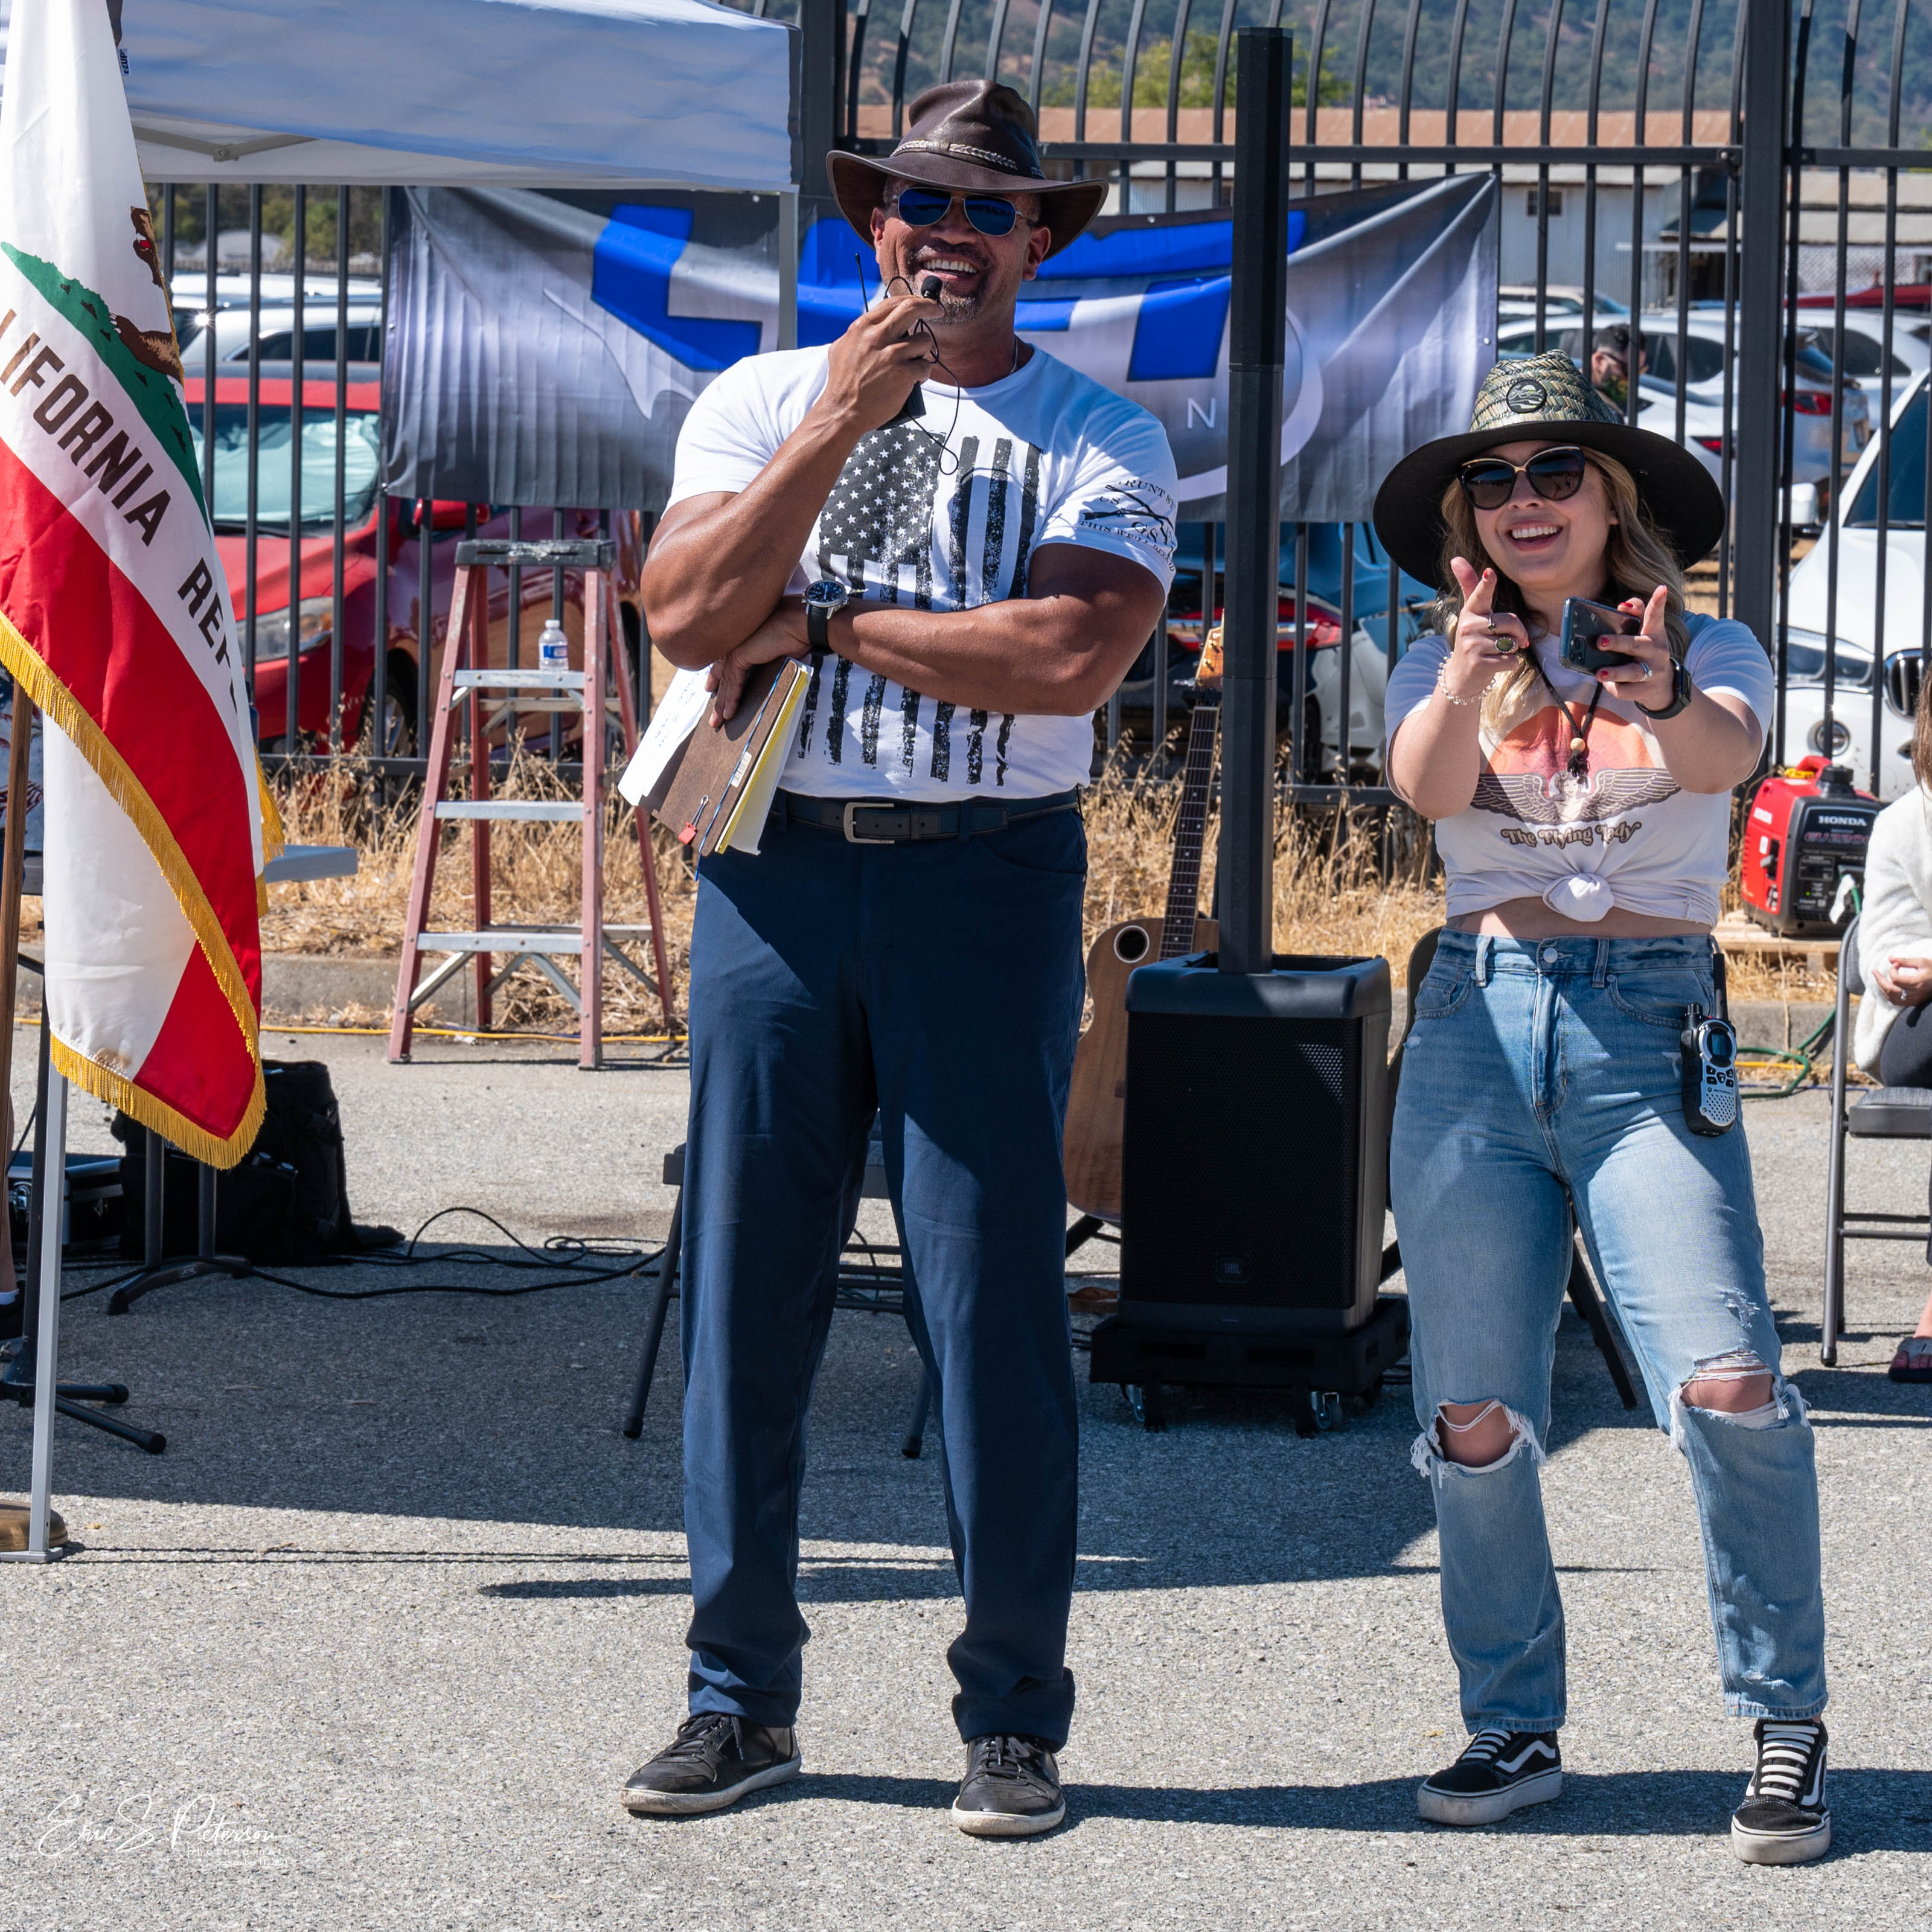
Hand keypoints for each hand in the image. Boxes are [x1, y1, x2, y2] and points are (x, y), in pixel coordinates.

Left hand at [705, 598, 809, 724]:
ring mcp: (736, 647)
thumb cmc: (796, 629)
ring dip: (722, 704)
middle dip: (717, 694)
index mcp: (743, 636)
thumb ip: (767, 653)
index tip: (712, 687)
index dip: (719, 676)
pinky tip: (729, 714)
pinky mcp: (740, 656)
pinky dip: (732, 700)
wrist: (801, 621)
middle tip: (712, 711)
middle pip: (722, 673)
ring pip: (726, 682)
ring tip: (717, 722)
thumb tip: (770, 663)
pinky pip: (734, 684)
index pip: (727, 660)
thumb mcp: (779, 645)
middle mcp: (736, 641)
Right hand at [816, 287, 942, 435]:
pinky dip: (923, 373)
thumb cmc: (841, 383)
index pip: (892, 303)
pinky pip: (925, 366)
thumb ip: (860, 334)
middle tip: (938, 310)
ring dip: (923, 351)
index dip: (912, 299)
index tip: (922, 303)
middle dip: (929, 307)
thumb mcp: (841, 348)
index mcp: (862, 327)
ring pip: (924, 341)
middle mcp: (878, 337)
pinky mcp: (904, 374)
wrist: (843, 410)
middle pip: (911, 309)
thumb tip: (875, 326)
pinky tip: (914, 380)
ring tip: (914, 362)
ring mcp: (892, 355)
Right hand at [1444, 558, 1529, 699]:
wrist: (1461, 676)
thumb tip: (1455, 558)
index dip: (1486, 584)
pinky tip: (1495, 664)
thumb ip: (1471, 587)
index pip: (1480, 595)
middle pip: (1511, 622)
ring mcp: (1472, 645)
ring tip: (1496, 652)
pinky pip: (1511, 660)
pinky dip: (1510, 664)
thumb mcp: (1471, 613)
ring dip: (1512, 650)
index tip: (1490, 573)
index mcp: (1470, 611)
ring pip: (1513, 642)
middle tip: (1508, 641)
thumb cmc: (1473, 640)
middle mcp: (1468, 626)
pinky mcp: (1479, 663)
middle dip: (1518, 634)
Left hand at [1593, 586, 1675, 704]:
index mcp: (1653, 634)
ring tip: (1599, 673)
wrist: (1662, 686)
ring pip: (1633, 672)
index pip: (1655, 616)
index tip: (1661, 589)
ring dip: (1615, 672)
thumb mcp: (1645, 634)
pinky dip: (1614, 687)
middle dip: (1618, 643)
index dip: (1658, 602)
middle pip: (1636, 645)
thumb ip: (1635, 615)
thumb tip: (1621, 606)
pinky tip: (1608, 683)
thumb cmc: (1646, 654)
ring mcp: (1653, 672)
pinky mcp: (1646, 690)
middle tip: (1600, 641)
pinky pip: (1626, 690)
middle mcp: (1656, 651)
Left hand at [1873, 953, 1931, 1008]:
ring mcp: (1914, 1000)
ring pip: (1891, 998)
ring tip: (1878, 978)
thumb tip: (1890, 958)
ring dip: (1882, 988)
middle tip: (1874, 971)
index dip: (1892, 970)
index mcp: (1917, 983)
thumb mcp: (1922, 962)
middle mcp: (1915, 994)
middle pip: (1890, 990)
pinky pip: (1896, 1002)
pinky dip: (1888, 995)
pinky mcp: (1914, 1003)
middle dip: (1879, 980)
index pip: (1896, 980)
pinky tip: (1885, 987)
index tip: (1896, 964)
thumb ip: (1905, 961)